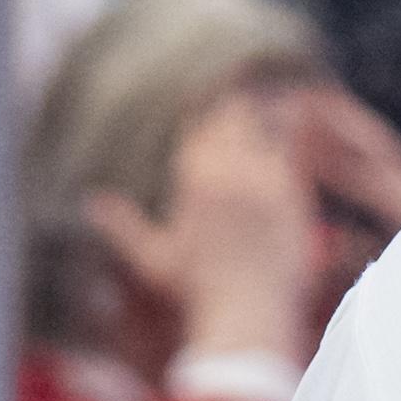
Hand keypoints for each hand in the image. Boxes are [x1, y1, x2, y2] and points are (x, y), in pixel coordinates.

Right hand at [93, 81, 400, 376]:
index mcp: (189, 177)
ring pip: (265, 120)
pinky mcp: (290, 190)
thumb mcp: (153, 258)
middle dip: (242, 101)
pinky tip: (308, 116)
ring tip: (283, 97)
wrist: (244, 313)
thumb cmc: (196, 293)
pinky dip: (298, 128)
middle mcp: (222, 169)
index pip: (197, 119)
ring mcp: (259, 177)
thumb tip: (92, 203)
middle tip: (257, 87)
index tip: (220, 103)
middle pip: (232, 110)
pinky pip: (295, 144)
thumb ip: (123, 226)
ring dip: (272, 108)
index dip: (209, 107)